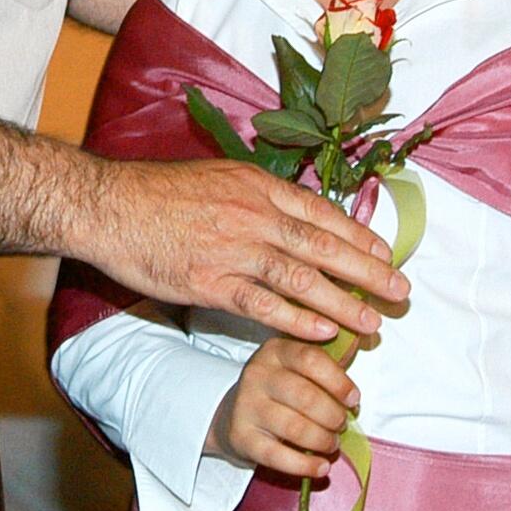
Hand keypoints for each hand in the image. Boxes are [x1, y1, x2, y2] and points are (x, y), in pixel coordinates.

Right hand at [86, 157, 403, 345]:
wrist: (110, 206)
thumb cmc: (158, 191)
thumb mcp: (218, 176)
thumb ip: (256, 195)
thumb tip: (291, 210)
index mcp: (257, 186)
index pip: (323, 214)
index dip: (360, 238)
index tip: (386, 256)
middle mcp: (254, 215)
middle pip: (325, 247)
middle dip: (369, 273)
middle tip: (400, 293)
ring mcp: (234, 250)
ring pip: (303, 280)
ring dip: (343, 304)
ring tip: (372, 325)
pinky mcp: (210, 284)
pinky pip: (263, 305)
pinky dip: (296, 320)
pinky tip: (322, 334)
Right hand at [205, 339, 358, 479]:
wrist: (235, 414)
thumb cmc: (281, 389)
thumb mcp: (298, 366)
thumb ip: (327, 360)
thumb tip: (364, 346)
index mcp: (276, 351)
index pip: (311, 359)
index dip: (339, 382)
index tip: (354, 399)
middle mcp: (257, 374)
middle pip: (306, 397)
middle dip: (333, 416)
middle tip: (341, 425)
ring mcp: (246, 406)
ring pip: (295, 428)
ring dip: (323, 440)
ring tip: (332, 443)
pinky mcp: (241, 437)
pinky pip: (278, 456)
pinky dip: (306, 465)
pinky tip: (321, 467)